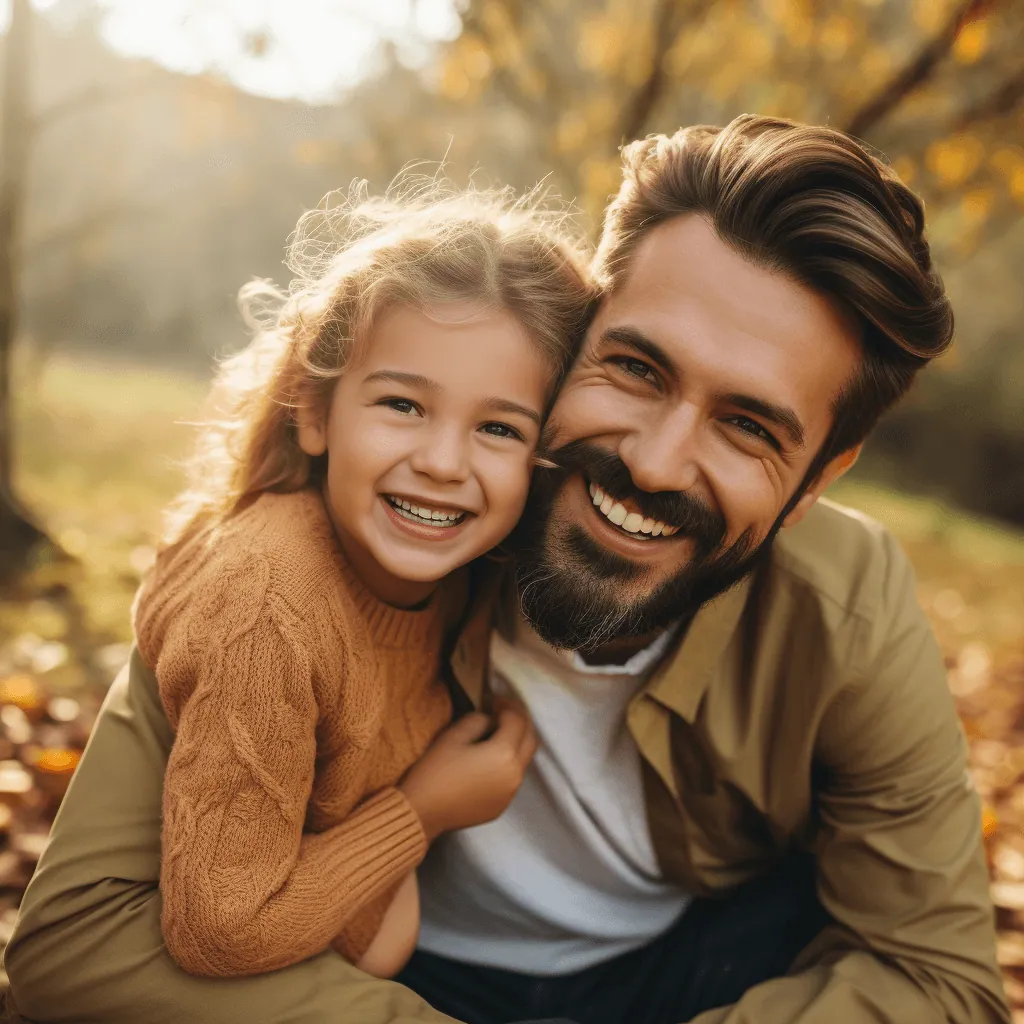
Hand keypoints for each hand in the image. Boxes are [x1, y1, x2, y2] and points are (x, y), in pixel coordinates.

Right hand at [400, 698, 537, 841]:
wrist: (422, 812)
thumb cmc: (436, 771)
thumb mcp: (454, 736)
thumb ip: (478, 720)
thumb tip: (490, 720)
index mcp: (505, 753)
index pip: (518, 720)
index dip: (507, 705)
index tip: (492, 700)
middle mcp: (515, 773)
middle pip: (530, 739)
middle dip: (520, 721)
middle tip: (502, 712)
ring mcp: (511, 792)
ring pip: (525, 760)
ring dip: (517, 742)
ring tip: (498, 733)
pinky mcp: (503, 805)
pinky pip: (513, 777)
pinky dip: (509, 763)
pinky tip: (490, 760)